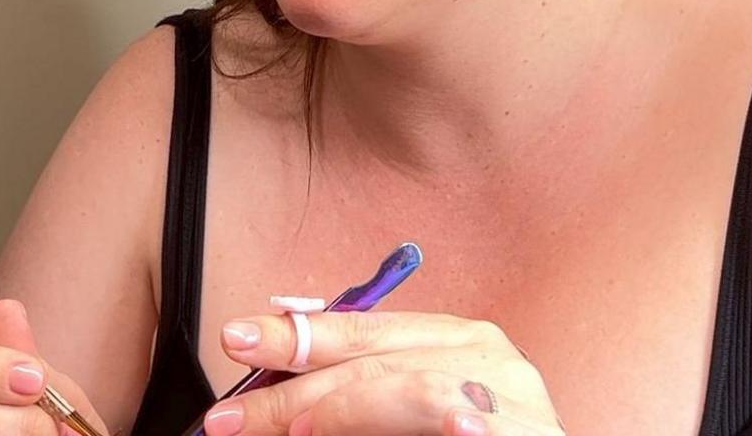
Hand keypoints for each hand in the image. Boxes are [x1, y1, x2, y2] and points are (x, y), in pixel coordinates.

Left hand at [202, 311, 564, 435]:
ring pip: (417, 390)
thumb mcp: (408, 405)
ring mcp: (517, 401)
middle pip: (378, 360)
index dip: (298, 333)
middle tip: (235, 416)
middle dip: (296, 388)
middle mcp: (491, 358)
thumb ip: (360, 391)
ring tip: (297, 429)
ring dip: (346, 410)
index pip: (365, 327)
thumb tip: (275, 381)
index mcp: (460, 339)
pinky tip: (438, 427)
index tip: (238, 337)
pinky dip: (434, 427)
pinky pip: (465, 427)